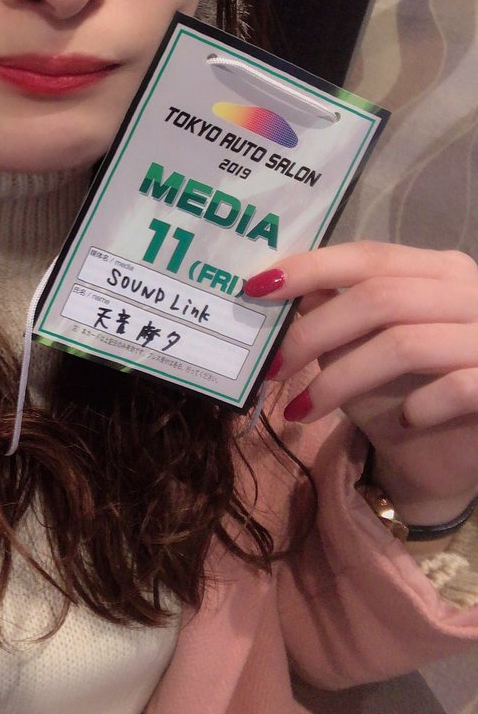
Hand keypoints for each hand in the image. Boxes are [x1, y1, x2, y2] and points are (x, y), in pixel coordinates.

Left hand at [245, 242, 477, 527]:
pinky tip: (404, 420)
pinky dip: (419, 405)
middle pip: (381, 297)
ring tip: (304, 408)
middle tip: (271, 367)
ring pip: (405, 344)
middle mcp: (472, 293)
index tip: (257, 288)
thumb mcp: (357, 346)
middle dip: (314, 332)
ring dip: (342, 379)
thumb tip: (274, 284)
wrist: (449, 457)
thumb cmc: (400, 393)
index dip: (312, 268)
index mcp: (438, 271)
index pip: (371, 256)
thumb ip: (329, 310)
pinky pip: (457, 387)